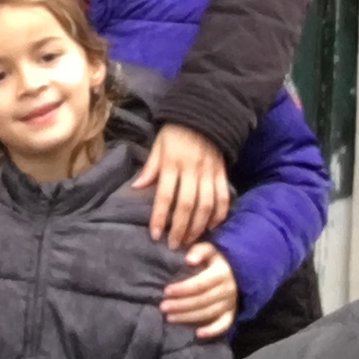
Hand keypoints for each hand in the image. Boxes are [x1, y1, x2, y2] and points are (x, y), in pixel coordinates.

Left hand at [131, 123, 230, 246]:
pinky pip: (223, 196)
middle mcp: (192, 169)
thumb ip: (150, 168)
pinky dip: (219, 213)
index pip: (165, 195)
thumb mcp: (158, 145)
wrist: (205, 113)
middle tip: (173, 245)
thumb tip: (136, 188)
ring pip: (206, 205)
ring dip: (198, 226)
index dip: (160, 217)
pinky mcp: (222, 172)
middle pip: (186, 205)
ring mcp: (209, 172)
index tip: (155, 235)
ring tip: (190, 241)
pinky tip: (212, 226)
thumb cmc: (175, 131)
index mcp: (172, 163)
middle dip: (180, 228)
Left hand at [159, 241, 238, 339]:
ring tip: (170, 318)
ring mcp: (230, 303)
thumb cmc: (216, 261)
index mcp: (221, 272)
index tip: (166, 291)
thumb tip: (189, 259)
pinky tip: (198, 334)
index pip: (200, 283)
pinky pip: (224, 325)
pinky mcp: (231, 313)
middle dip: (181, 305)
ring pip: (208, 313)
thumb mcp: (210, 250)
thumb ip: (200, 251)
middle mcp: (227, 289)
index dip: (182, 288)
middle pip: (202, 300)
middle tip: (163, 307)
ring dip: (188, 317)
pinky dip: (212, 331)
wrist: (237, 272)